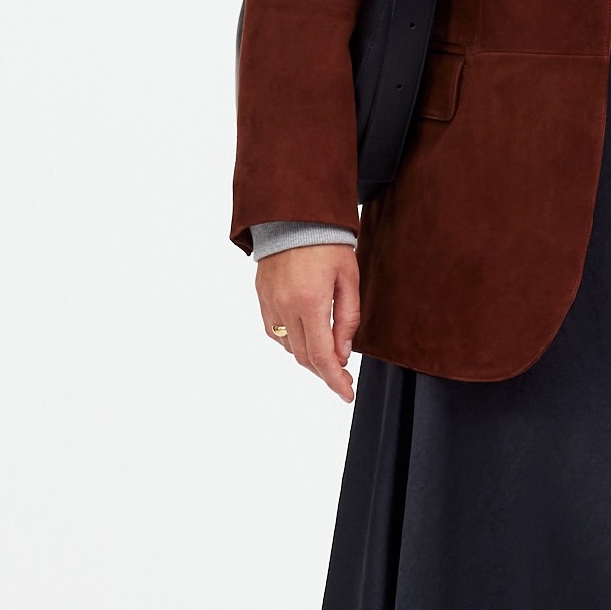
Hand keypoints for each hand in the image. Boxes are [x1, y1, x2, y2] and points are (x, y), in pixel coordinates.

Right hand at [256, 244, 359, 402]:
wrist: (293, 216)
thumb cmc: (326, 243)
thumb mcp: (348, 279)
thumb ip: (347, 318)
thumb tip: (343, 353)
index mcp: (310, 302)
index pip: (321, 356)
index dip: (334, 380)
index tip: (346, 393)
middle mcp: (285, 307)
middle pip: (304, 357)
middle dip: (325, 371)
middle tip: (343, 376)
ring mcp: (270, 303)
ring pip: (288, 347)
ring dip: (308, 357)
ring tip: (327, 355)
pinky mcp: (262, 298)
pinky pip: (275, 332)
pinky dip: (291, 341)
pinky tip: (305, 337)